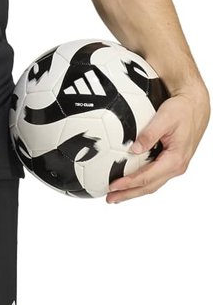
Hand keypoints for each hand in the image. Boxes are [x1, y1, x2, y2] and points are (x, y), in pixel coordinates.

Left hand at [106, 82, 209, 202]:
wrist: (195, 106)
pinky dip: (141, 182)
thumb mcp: (165, 118)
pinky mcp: (171, 163)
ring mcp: (174, 166)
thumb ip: (149, 134)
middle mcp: (176, 167)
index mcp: (175, 159)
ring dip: (134, 191)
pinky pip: (154, 177)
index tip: (113, 185)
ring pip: (152, 184)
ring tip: (116, 195)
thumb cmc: (183, 110)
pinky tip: (130, 183)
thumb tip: (133, 149)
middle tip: (110, 198)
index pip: (147, 177)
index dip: (129, 183)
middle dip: (128, 194)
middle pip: (149, 187)